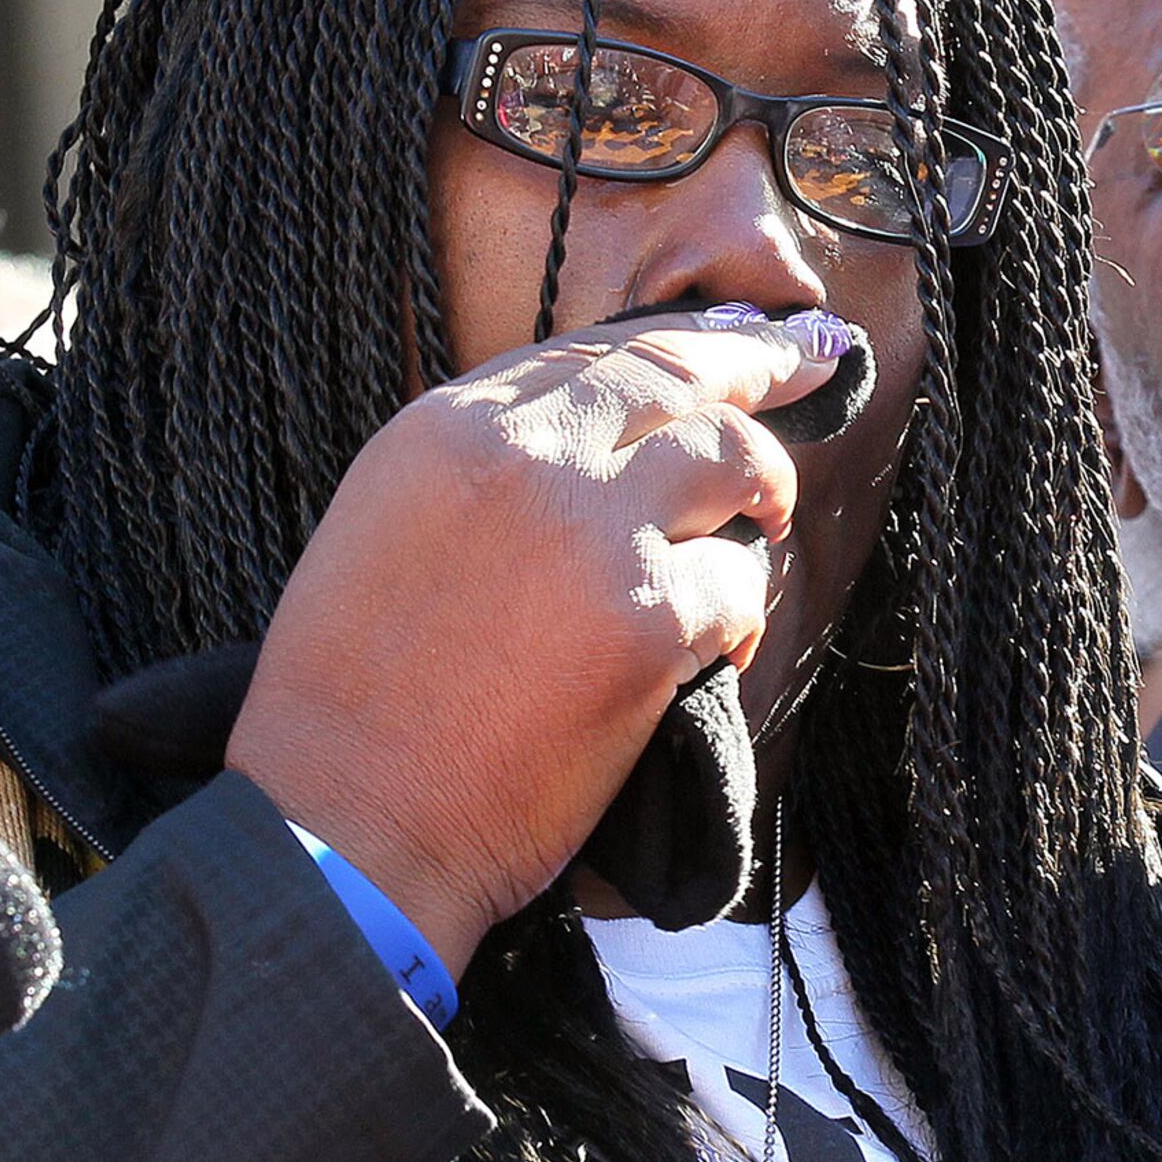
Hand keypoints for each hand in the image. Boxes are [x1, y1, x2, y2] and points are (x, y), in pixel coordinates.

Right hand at [225, 315, 840, 972]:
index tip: (737, 338)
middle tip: (815, 364)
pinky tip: (718, 647)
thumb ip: (482, 468)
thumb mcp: (386, 530)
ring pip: (733, 458)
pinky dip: (740, 613)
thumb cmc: (350, 704)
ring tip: (763, 525)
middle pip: (679, 373)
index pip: (593, 350)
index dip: (680, 340)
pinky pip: (740, 581)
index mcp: (447, 428)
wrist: (346, 823)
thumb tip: (590, 438)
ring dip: (763, 492)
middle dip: (762, 362)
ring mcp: (594, 533)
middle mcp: (525, 455)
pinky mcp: (648, 621)